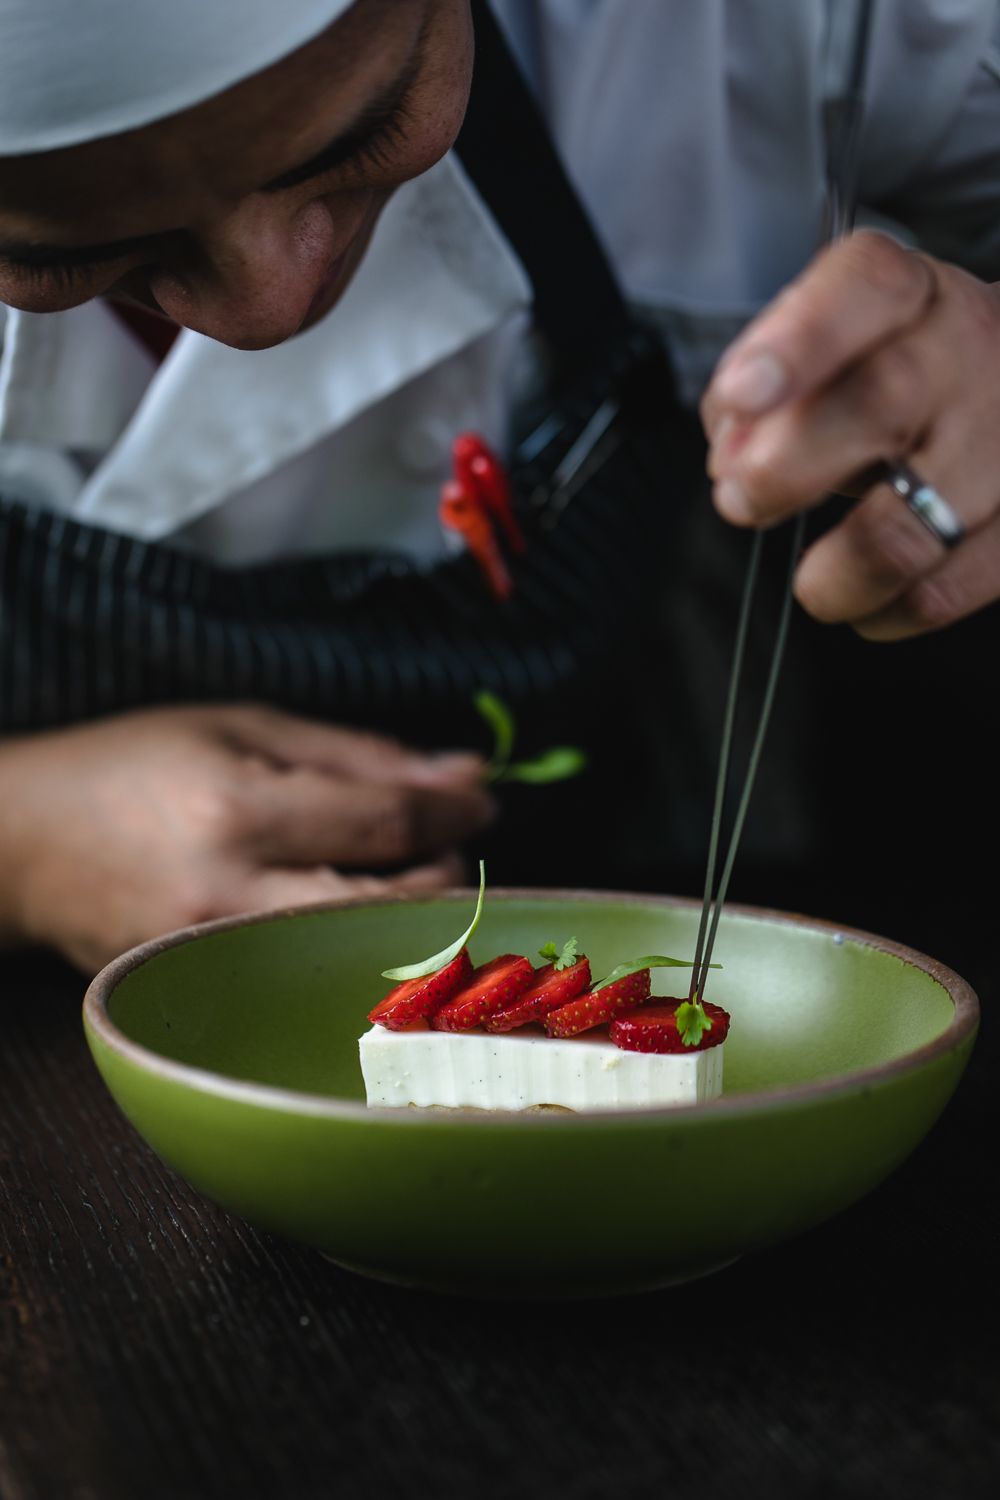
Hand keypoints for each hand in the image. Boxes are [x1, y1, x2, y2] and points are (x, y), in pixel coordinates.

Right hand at [0, 704, 495, 972]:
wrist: (20, 843)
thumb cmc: (131, 764)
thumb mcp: (243, 726)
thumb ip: (359, 755)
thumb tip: (464, 772)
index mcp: (239, 809)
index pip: (389, 820)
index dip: (456, 807)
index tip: (483, 797)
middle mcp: (232, 894)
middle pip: (392, 901)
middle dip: (446, 868)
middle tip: (448, 837)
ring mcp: (218, 956)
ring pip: (362, 950)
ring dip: (411, 913)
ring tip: (408, 874)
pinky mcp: (207, 991)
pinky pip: (313, 974)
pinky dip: (354, 942)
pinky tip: (356, 913)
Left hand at [702, 231, 999, 638]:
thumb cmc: (899, 375)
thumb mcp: (832, 354)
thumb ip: (766, 394)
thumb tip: (731, 458)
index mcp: (914, 295)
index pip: (867, 289)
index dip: (798, 341)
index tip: (742, 394)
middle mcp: (972, 353)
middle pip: (882, 404)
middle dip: (786, 468)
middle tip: (740, 501)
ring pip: (910, 526)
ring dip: (836, 572)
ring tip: (813, 582)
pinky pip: (944, 589)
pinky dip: (886, 610)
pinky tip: (867, 598)